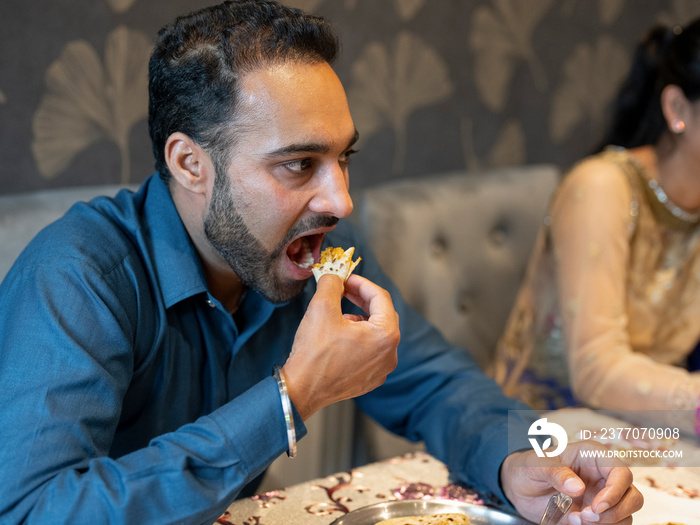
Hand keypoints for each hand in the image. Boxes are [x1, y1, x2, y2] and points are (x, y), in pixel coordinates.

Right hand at [282, 273, 399, 419]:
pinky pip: (371, 351)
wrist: (301, 389)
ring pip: (376, 333)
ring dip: (360, 318)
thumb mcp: (321, 308)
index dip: (361, 283)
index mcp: (385, 335)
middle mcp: (389, 354)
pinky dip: (359, 338)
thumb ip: (332, 284)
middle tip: (344, 289)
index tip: (346, 278)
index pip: (380, 297)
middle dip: (362, 299)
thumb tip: (335, 276)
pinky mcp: (370, 379)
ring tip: (339, 314)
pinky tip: (340, 335)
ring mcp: (381, 369)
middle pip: (382, 315)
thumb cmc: (314, 353)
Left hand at [500, 441, 642, 524]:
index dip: (616, 491)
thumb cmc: (529, 467)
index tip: (597, 506)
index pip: (621, 472)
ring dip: (606, 523)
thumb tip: (577, 487)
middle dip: (614, 512)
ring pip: (626, 515)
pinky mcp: (596, 515)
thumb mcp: (536, 464)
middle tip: (586, 516)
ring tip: (576, 520)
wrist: (518, 486)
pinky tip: (573, 523)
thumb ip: (556, 472)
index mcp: (592, 456)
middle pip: (633, 496)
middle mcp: (603, 476)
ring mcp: (602, 497)